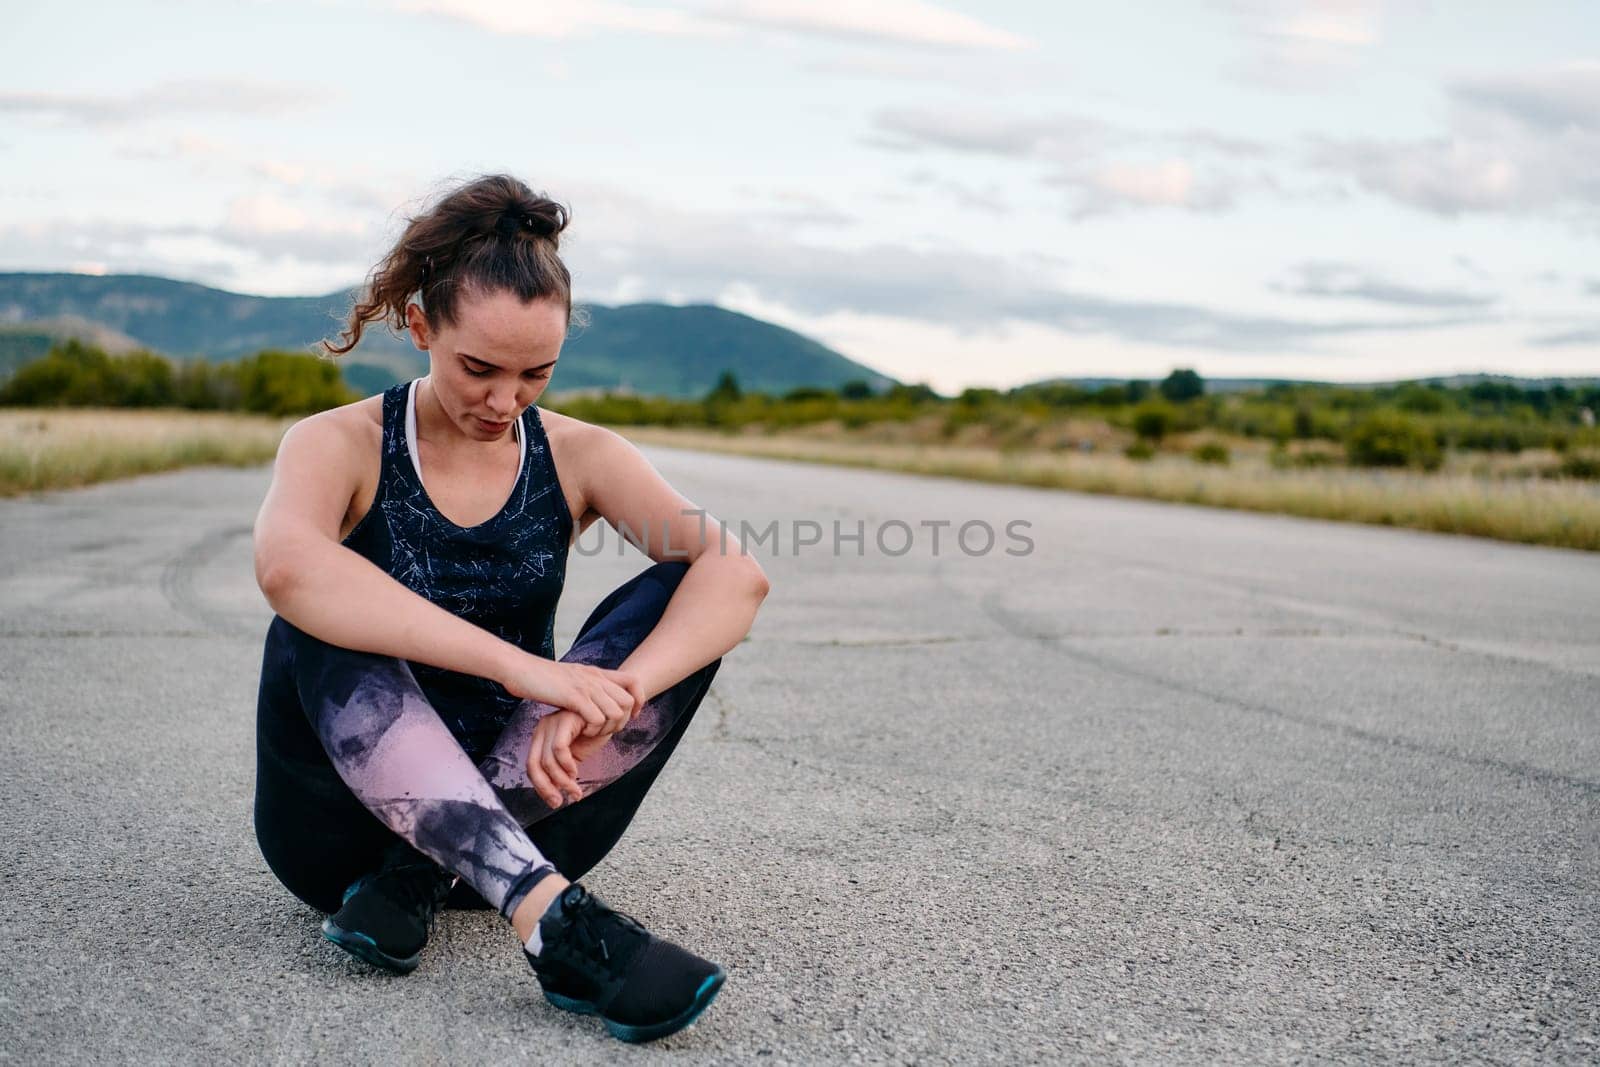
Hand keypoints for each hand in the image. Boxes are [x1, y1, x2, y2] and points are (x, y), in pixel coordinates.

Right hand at [500, 655, 637, 738]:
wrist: (520, 668)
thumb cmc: (540, 677)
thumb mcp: (571, 677)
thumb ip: (586, 684)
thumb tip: (597, 695)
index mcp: (596, 672)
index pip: (634, 681)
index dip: (639, 700)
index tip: (632, 715)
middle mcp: (595, 678)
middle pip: (628, 702)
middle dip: (622, 721)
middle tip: (606, 730)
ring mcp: (586, 687)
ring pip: (616, 712)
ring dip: (607, 728)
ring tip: (592, 732)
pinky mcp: (573, 697)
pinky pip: (597, 718)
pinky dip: (593, 729)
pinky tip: (581, 731)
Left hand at [527, 710, 610, 807]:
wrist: (611, 715)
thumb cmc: (594, 734)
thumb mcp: (575, 755)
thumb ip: (562, 770)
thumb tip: (555, 796)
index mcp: (542, 736)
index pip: (531, 766)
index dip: (541, 787)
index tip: (555, 802)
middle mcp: (543, 728)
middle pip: (534, 765)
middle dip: (546, 788)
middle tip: (559, 802)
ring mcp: (553, 722)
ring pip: (548, 761)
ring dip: (562, 781)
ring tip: (575, 791)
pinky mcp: (565, 719)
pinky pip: (559, 748)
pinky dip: (566, 765)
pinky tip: (575, 771)